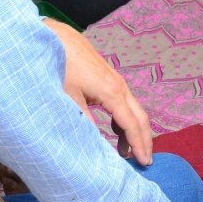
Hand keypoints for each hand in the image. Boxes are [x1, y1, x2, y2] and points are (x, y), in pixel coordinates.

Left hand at [43, 19, 153, 165]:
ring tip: (128, 152)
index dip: (138, 145)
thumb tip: (93, 141)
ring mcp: (116, 81)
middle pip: (140, 117)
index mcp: (111, 92)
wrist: (57, 38)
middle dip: (144, 140)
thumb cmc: (61, 65)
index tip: (143, 163)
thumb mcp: (69, 96)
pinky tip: (117, 131)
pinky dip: (125, 119)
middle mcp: (119, 86)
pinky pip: (124, 102)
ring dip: (134, 131)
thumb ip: (83, 119)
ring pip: (133, 110)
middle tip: (145, 162)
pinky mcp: (109, 78)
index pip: (131, 124)